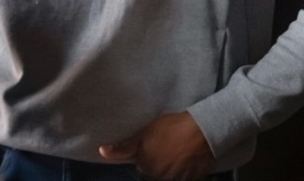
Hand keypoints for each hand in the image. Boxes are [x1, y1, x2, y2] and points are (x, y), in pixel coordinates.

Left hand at [98, 112, 214, 180]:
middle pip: (152, 173)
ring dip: (168, 168)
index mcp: (144, 165)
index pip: (140, 166)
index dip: (146, 155)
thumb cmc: (170, 128)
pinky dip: (182, 172)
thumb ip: (124, 147)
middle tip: (166, 147)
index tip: (154, 145)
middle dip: (156, 163)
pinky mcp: (190, 180)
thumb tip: (102, 152)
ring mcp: (174, 179)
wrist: (201, 130)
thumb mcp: (144, 134)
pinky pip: (181, 179)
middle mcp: (157, 176)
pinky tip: (185, 159)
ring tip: (176, 153)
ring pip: (165, 176)